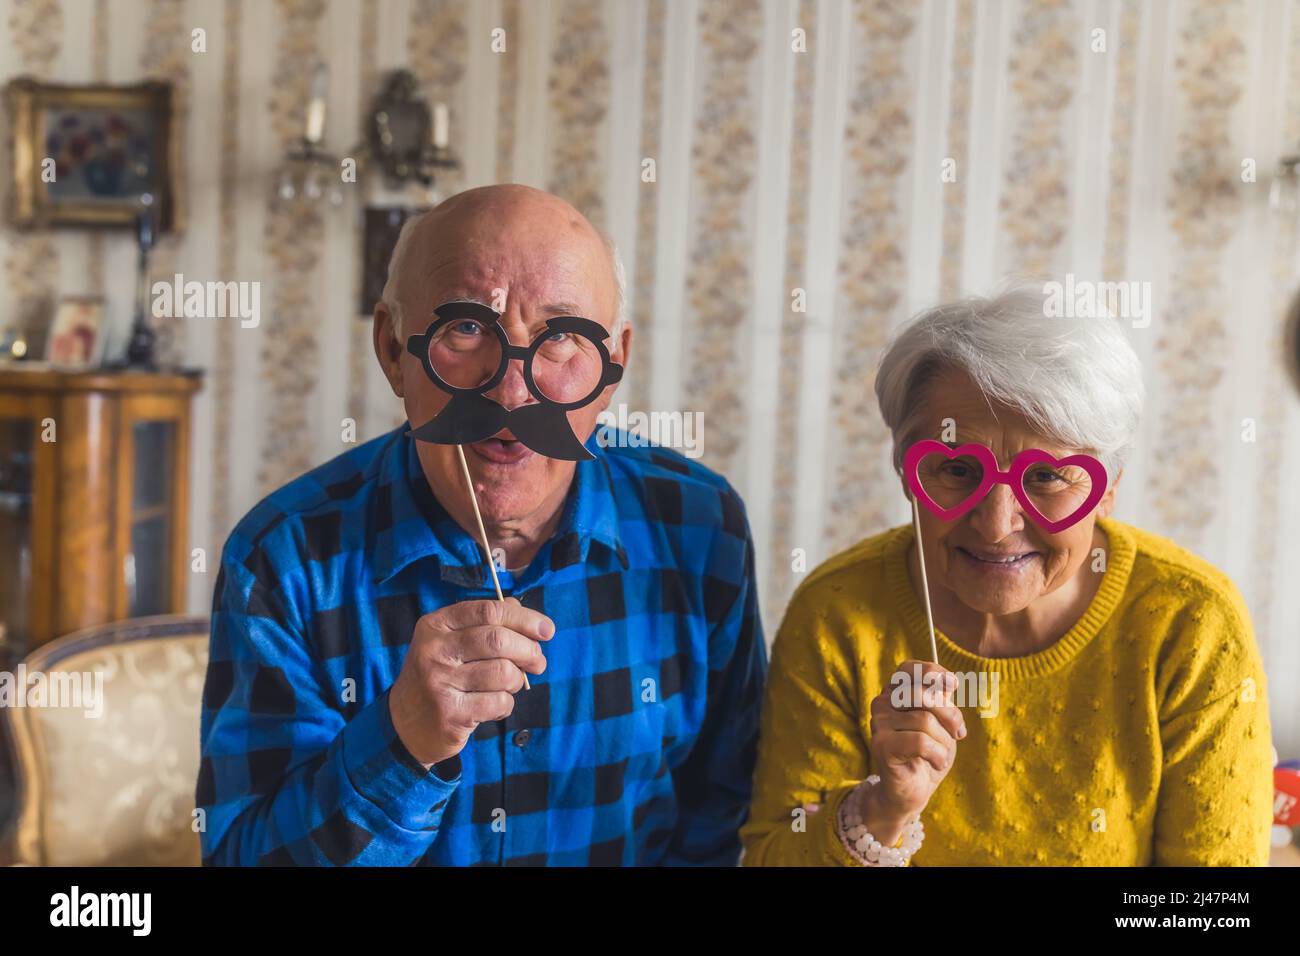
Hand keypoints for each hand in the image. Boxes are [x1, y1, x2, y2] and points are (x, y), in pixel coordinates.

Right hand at [388, 597, 552, 766]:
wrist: (405, 724)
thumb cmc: (441, 675)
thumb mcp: (451, 642)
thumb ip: (486, 623)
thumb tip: (526, 615)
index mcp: (435, 625)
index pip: (488, 611)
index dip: (524, 619)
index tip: (547, 630)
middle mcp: (433, 651)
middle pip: (498, 640)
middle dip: (529, 650)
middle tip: (538, 662)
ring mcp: (439, 683)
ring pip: (503, 673)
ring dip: (517, 680)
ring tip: (510, 685)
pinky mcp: (450, 714)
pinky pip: (499, 702)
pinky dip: (506, 703)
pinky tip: (494, 705)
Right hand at [864, 659, 965, 827]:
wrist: (913, 790)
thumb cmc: (928, 754)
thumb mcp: (942, 723)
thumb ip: (941, 702)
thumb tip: (949, 684)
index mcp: (895, 693)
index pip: (908, 669)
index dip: (932, 672)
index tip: (954, 685)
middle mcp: (882, 703)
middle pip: (921, 694)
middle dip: (948, 714)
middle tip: (958, 733)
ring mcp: (879, 724)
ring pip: (924, 720)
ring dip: (944, 742)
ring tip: (941, 755)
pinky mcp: (881, 745)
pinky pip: (920, 741)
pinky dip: (937, 755)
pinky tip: (935, 763)